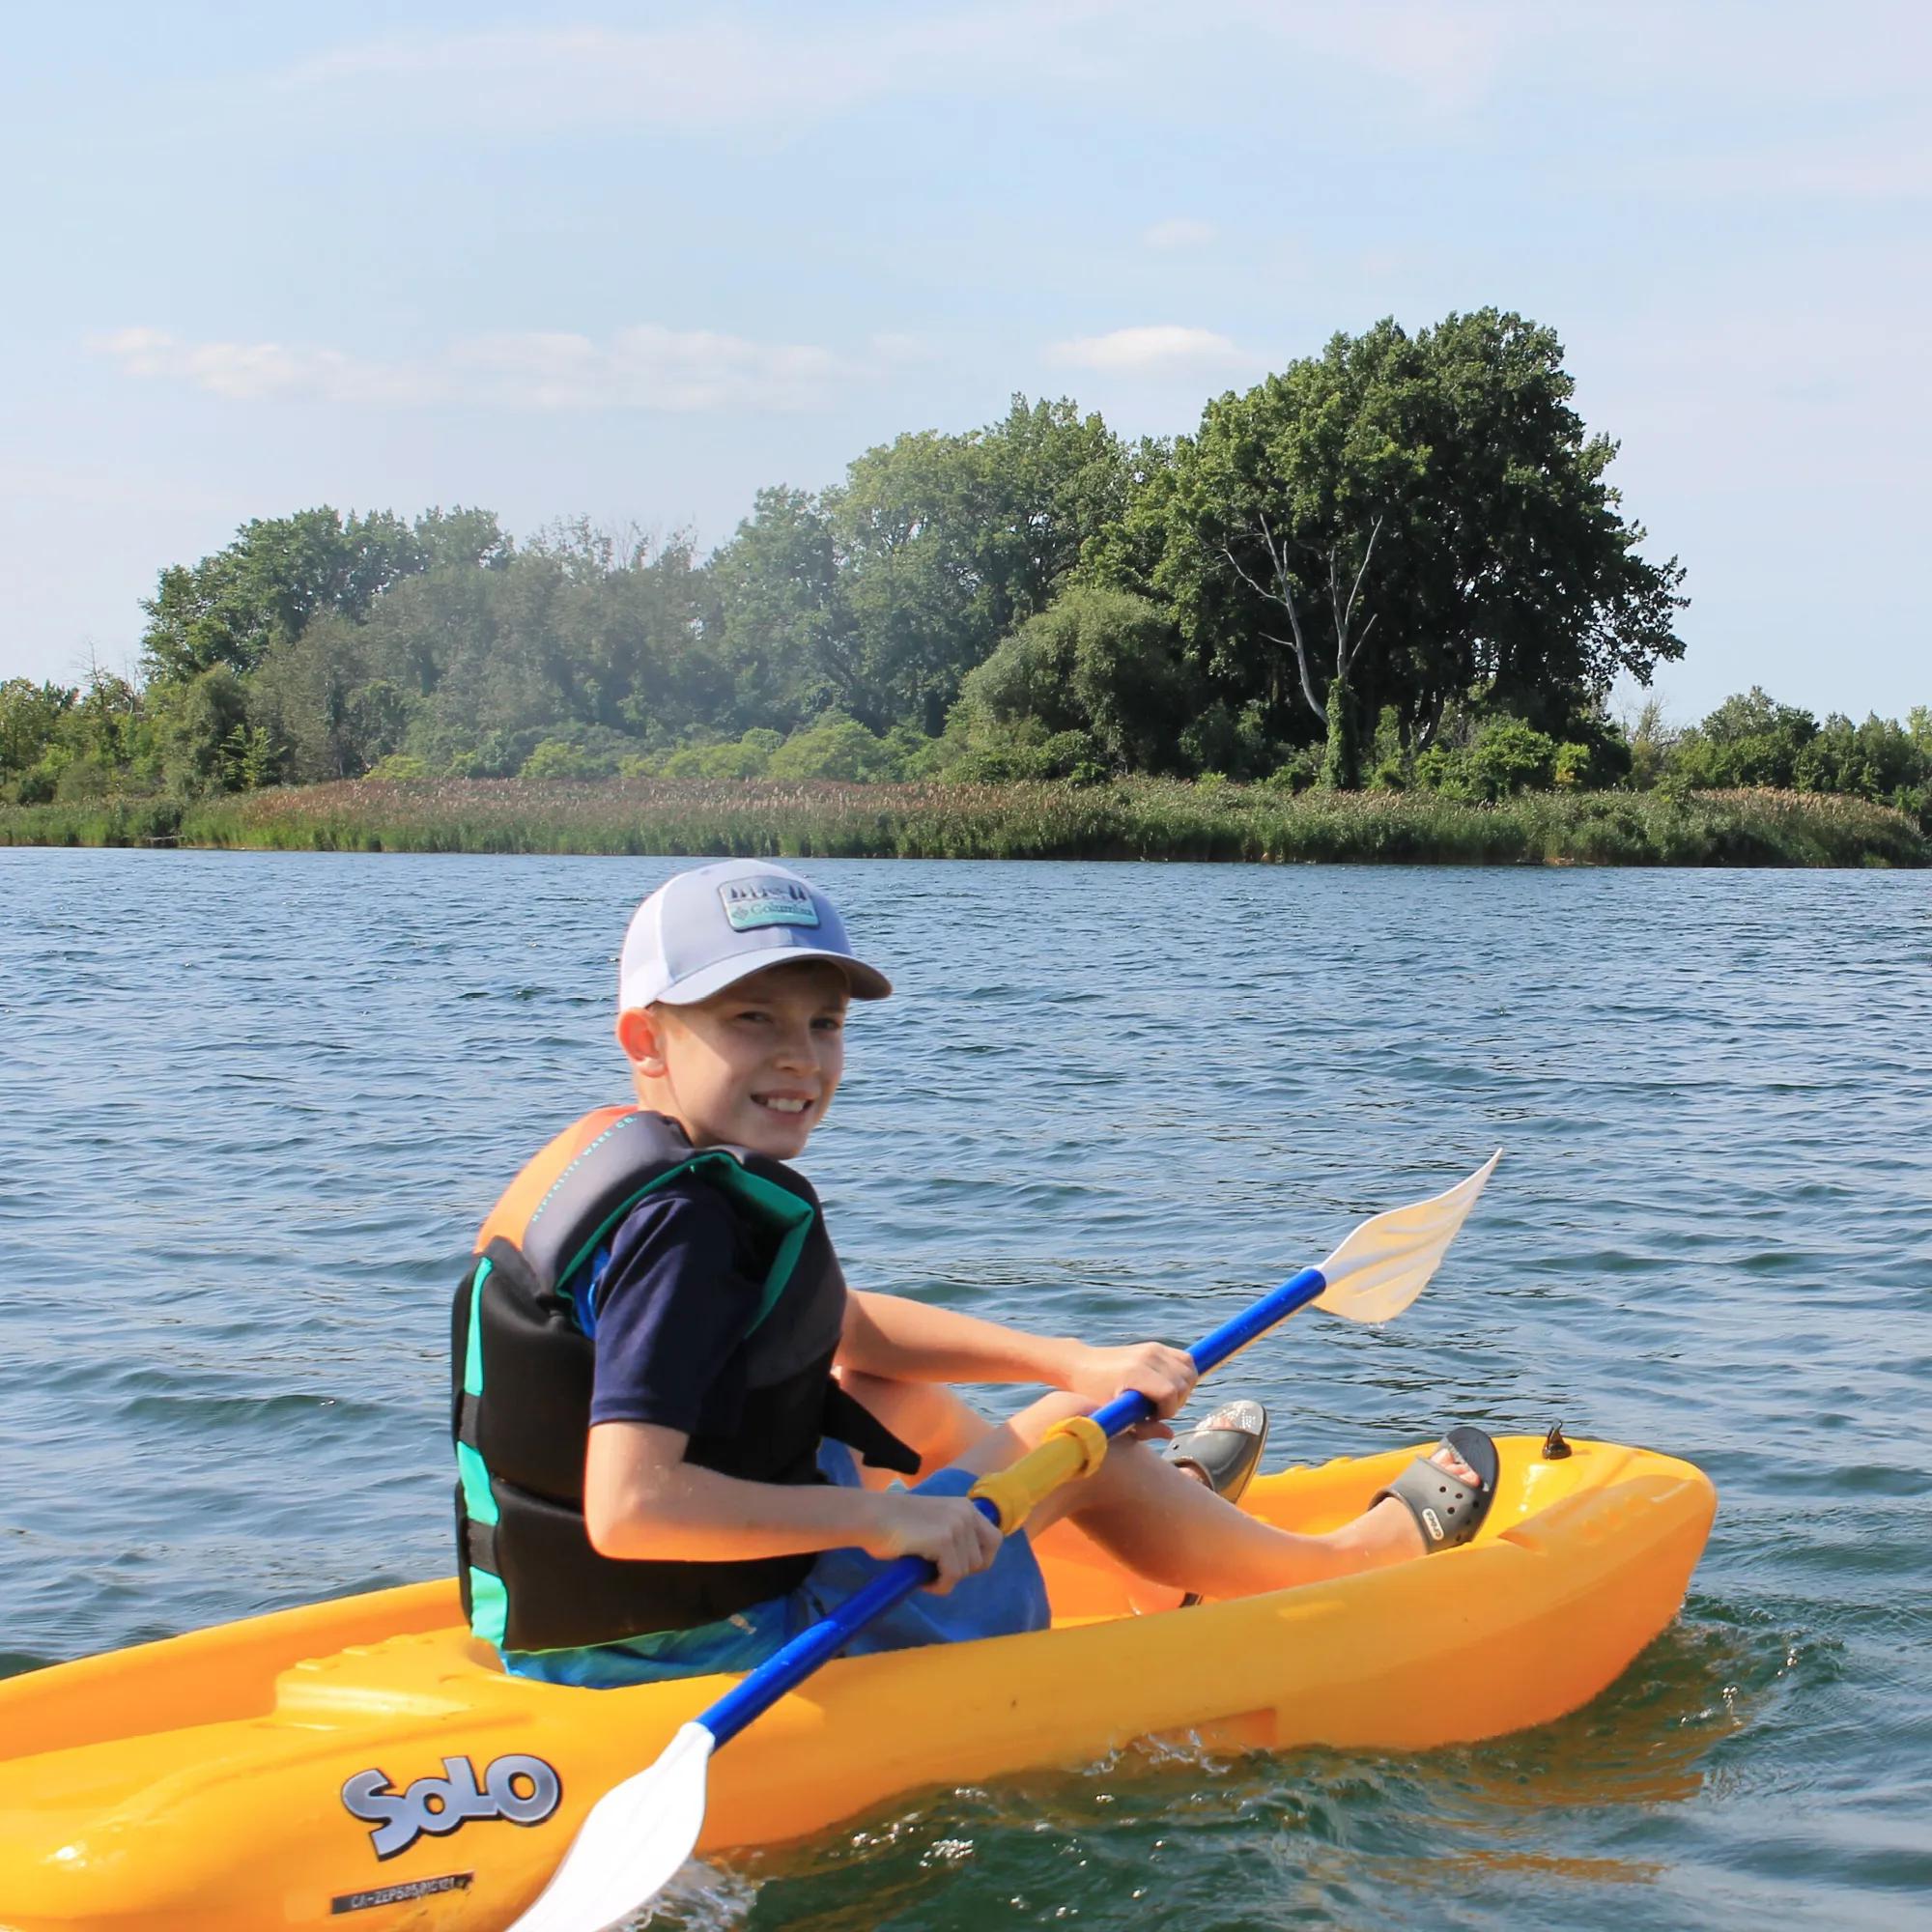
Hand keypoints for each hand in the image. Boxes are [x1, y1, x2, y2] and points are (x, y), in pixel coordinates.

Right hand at [862, 1492, 1002, 1593]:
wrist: (871, 1517)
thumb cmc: (895, 1524)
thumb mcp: (936, 1522)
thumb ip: (954, 1534)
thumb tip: (970, 1564)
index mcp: (966, 1507)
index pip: (994, 1540)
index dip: (980, 1559)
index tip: (958, 1566)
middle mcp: (966, 1513)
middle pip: (981, 1561)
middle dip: (960, 1571)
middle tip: (936, 1570)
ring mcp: (956, 1526)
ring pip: (965, 1571)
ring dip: (946, 1579)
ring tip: (924, 1572)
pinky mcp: (944, 1540)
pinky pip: (952, 1577)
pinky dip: (938, 1586)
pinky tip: (922, 1580)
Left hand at [1060, 1340, 1197, 1420]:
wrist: (1081, 1365)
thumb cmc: (1093, 1394)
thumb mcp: (1114, 1415)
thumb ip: (1143, 1429)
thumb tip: (1169, 1434)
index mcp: (1135, 1373)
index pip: (1170, 1392)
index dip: (1168, 1411)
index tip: (1153, 1417)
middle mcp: (1147, 1357)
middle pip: (1183, 1381)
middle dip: (1177, 1402)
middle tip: (1157, 1411)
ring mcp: (1153, 1349)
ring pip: (1189, 1368)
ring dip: (1184, 1388)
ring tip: (1165, 1400)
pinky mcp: (1156, 1346)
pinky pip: (1185, 1359)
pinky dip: (1185, 1375)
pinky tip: (1170, 1387)